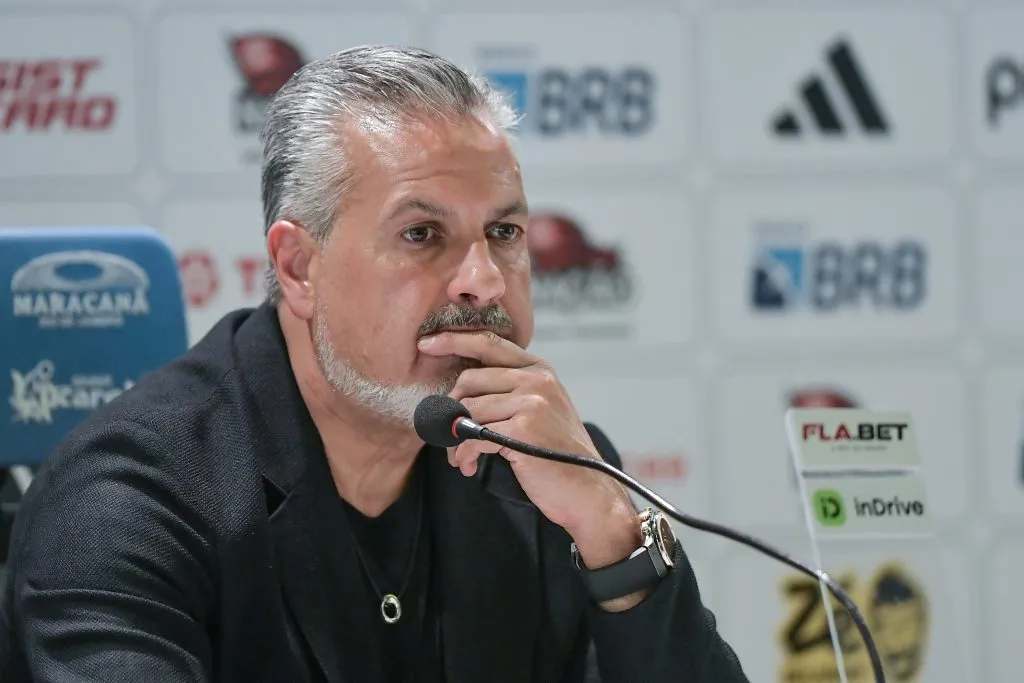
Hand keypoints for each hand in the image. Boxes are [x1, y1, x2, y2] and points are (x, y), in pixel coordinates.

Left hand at [417, 331, 643, 580]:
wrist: (586, 490)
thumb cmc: (556, 454)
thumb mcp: (540, 410)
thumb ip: (509, 391)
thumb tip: (458, 390)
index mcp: (539, 369)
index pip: (489, 343)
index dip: (453, 340)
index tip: (426, 344)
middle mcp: (537, 379)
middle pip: (469, 379)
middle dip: (451, 410)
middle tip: (448, 437)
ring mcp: (532, 401)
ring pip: (468, 410)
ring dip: (454, 439)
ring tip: (459, 458)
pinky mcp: (523, 427)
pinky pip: (473, 435)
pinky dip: (463, 454)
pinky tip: (468, 467)